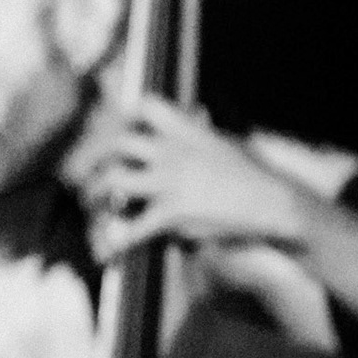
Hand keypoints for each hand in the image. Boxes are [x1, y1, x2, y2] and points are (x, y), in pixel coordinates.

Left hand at [77, 96, 315, 260]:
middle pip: (117, 142)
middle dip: (92, 156)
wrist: (276, 203)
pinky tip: (105, 251)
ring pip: (115, 179)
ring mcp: (171, 182)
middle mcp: (173, 152)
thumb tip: (194, 112)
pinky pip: (134, 226)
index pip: (145, 106)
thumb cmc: (252, 174)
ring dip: (95, 192)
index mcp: (186, 131)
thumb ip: (200, 130)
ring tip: (90, 201)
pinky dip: (116, 241)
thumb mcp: (224, 142)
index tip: (111, 126)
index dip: (124, 114)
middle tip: (80, 170)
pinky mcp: (174, 213)